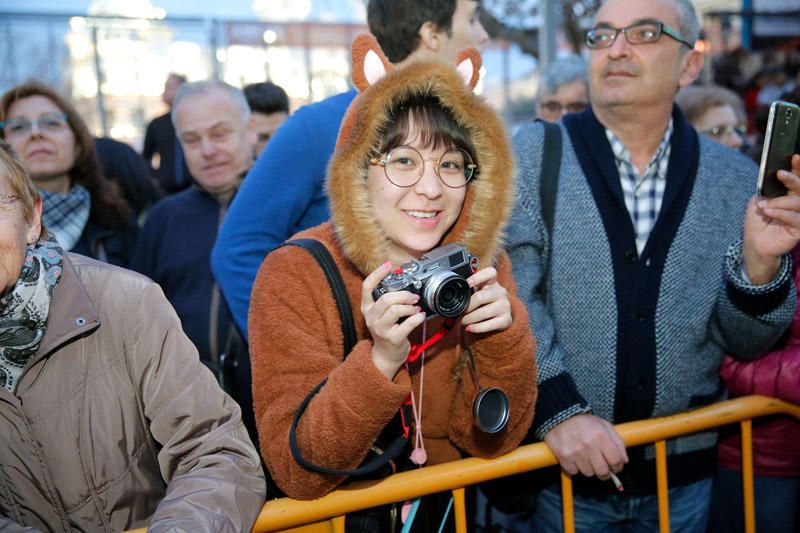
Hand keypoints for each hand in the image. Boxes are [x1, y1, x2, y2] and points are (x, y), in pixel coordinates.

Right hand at [361, 261, 425, 378]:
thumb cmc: (387, 330)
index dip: (377, 273)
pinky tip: (421, 316)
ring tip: (416, 308)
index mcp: (367, 308)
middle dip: (403, 295)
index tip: (388, 264)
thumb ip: (388, 300)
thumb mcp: (381, 314)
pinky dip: (417, 318)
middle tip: (413, 297)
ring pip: (396, 310)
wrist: (386, 355)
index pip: (366, 287)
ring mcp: (381, 329)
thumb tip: (403, 284)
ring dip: (410, 307)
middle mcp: (371, 318)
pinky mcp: (393, 338)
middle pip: (386, 299)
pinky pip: (408, 324)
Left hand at [461, 266, 512, 333]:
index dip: (478, 277)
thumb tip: (452, 293)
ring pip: (483, 313)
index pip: (490, 273)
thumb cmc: (484, 303)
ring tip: (463, 322)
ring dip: (469, 319)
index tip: (467, 283)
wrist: (498, 318)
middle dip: (467, 306)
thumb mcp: (478, 293)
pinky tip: (469, 328)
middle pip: (481, 296)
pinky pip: (489, 325)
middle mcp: (500, 292)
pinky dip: (476, 328)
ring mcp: (505, 306)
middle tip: (460, 312)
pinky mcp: (506, 319)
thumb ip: (469, 290)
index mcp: (492, 282)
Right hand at [544, 414, 627, 479]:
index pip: (616, 461)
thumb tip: (624, 460)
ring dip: (590, 469)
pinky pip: (574, 472)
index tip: (615, 467)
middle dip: (605, 473)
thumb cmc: (584, 422)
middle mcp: (589, 445)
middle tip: (603, 468)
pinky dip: (575, 468)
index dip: (618, 467)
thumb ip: (618, 442)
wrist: (560, 416)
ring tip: (586, 458)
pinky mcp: (564, 457)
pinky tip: (575, 458)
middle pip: (603, 472)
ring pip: (588, 473)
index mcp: (601, 436)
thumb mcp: (605, 425)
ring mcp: (575, 452)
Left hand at [743, 154, 799, 283]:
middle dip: (792, 179)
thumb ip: (766, 189)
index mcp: (789, 194)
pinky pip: (795, 218)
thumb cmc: (757, 221)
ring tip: (764, 206)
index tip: (794, 157)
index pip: (797, 179)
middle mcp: (797, 203)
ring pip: (798, 202)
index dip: (798, 167)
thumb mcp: (758, 201)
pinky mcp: (799, 229)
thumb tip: (773, 178)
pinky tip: (769, 212)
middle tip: (780, 174)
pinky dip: (781, 213)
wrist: (755, 242)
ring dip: (779, 202)